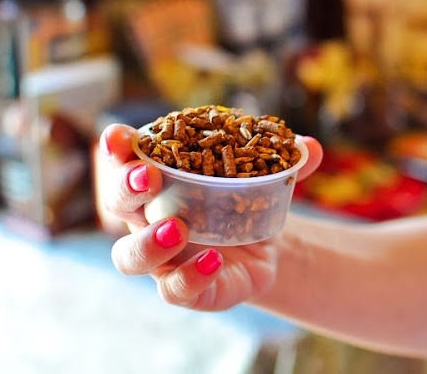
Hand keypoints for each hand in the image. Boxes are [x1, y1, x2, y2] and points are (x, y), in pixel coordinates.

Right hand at [98, 123, 322, 310]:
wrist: (265, 249)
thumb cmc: (248, 201)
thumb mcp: (267, 177)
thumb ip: (287, 162)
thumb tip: (310, 147)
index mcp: (161, 182)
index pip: (126, 161)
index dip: (116, 149)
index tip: (118, 136)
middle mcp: (149, 219)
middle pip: (118, 205)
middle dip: (124, 188)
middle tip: (147, 178)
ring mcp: (162, 258)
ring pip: (130, 257)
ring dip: (148, 241)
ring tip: (177, 228)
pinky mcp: (185, 290)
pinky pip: (175, 290)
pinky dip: (190, 276)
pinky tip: (213, 260)